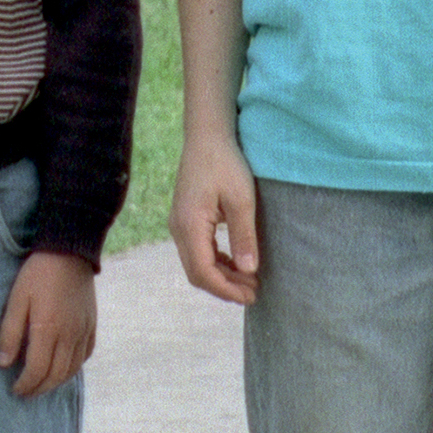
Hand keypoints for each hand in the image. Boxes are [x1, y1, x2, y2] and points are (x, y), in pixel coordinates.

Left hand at [0, 251, 96, 396]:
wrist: (69, 252)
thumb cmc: (37, 274)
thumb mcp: (16, 300)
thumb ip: (10, 333)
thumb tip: (4, 363)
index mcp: (48, 330)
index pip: (37, 370)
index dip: (25, 384)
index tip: (15, 389)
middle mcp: (69, 335)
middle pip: (56, 375)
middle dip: (39, 388)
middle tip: (26, 392)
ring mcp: (83, 331)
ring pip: (72, 369)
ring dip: (56, 382)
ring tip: (42, 384)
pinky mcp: (91, 324)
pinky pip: (85, 355)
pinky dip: (73, 367)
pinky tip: (63, 367)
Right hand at [169, 128, 259, 304]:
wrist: (207, 137)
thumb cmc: (225, 163)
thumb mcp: (241, 199)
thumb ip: (244, 236)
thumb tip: (249, 270)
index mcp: (189, 225)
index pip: (203, 272)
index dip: (226, 289)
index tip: (250, 296)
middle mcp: (179, 229)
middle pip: (197, 273)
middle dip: (225, 287)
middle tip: (253, 293)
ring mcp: (179, 225)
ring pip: (196, 264)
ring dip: (221, 276)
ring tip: (249, 281)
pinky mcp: (186, 220)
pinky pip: (197, 251)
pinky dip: (216, 262)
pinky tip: (236, 263)